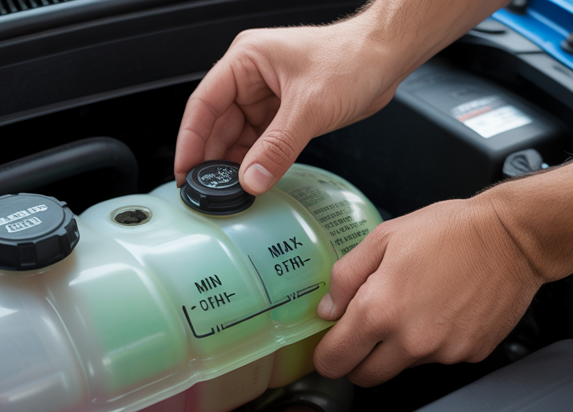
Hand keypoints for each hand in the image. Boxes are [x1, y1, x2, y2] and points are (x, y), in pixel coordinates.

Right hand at [174, 20, 412, 194]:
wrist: (386, 57)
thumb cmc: (352, 59)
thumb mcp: (309, 107)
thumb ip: (277, 147)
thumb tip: (251, 178)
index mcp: (246, 61)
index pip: (203, 104)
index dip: (190, 140)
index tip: (185, 171)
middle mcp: (251, 77)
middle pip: (217, 124)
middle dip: (213, 158)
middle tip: (207, 192)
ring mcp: (267, 96)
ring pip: (239, 136)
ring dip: (236, 164)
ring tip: (230, 192)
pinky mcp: (285, 112)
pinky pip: (262, 142)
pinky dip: (257, 162)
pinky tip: (253, 180)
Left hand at [313, 195, 545, 386]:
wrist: (512, 237)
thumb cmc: (451, 231)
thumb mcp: (384, 238)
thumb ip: (346, 277)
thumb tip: (327, 310)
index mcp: (380, 311)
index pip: (334, 361)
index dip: (326, 354)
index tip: (330, 344)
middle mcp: (410, 341)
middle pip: (365, 377)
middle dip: (358, 359)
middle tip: (368, 330)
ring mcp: (443, 353)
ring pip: (403, 366)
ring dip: (400, 347)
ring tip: (418, 304)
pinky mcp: (470, 354)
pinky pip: (440, 358)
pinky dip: (436, 341)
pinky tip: (445, 309)